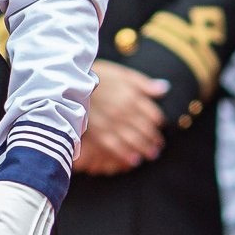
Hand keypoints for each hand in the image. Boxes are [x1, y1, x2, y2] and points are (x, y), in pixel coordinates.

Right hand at [75, 60, 169, 175]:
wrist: (70, 83)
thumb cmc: (97, 77)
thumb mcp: (122, 74)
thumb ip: (143, 83)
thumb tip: (165, 89)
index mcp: (132, 97)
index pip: (153, 115)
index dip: (159, 122)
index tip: (160, 126)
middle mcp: (124, 112)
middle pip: (146, 130)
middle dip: (154, 139)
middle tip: (158, 145)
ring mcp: (111, 124)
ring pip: (134, 141)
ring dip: (145, 149)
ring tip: (151, 154)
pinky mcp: (98, 133)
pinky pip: (116, 148)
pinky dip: (126, 155)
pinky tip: (134, 160)